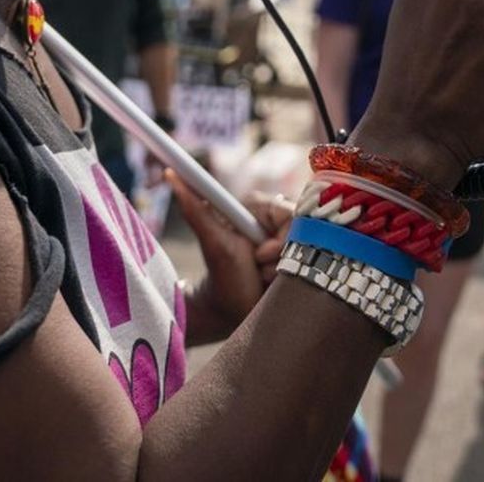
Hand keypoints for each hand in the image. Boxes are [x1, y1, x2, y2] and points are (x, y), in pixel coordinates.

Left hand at [168, 169, 292, 344]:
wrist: (231, 310)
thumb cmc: (221, 276)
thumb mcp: (213, 242)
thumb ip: (194, 208)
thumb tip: (170, 174)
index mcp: (260, 207)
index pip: (290, 213)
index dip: (281, 236)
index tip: (261, 253)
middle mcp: (277, 220)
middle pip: (302, 232)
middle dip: (280, 256)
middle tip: (258, 266)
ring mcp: (290, 239)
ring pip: (309, 250)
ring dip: (283, 269)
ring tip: (263, 277)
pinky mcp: (299, 258)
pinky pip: (312, 264)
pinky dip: (293, 278)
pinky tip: (275, 283)